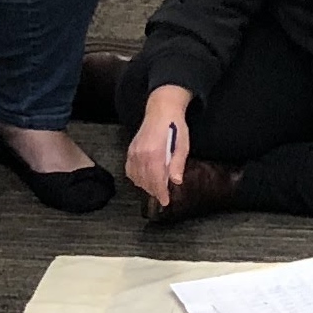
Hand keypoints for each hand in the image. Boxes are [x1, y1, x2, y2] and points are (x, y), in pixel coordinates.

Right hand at [126, 88, 192, 205]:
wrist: (160, 110)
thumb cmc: (175, 127)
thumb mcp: (183, 145)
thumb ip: (177, 163)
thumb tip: (176, 181)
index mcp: (155, 153)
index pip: (155, 179)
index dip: (160, 193)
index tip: (165, 202)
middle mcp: (141, 153)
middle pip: (145, 180)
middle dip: (154, 191)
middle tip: (163, 197)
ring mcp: (133, 151)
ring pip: (136, 176)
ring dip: (145, 185)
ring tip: (156, 190)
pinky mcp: (130, 149)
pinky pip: (130, 169)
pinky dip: (136, 177)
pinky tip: (145, 180)